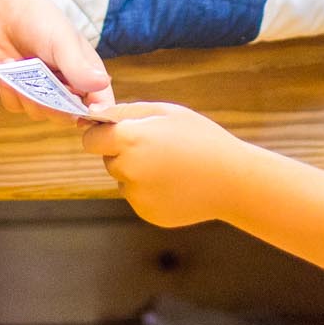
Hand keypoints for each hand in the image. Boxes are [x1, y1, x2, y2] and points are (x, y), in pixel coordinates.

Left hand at [0, 0, 111, 122]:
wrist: (3, 9)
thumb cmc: (41, 20)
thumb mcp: (64, 42)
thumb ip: (79, 67)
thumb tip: (102, 83)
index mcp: (86, 74)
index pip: (101, 102)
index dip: (98, 112)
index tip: (87, 112)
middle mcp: (65, 86)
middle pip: (67, 115)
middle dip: (52, 102)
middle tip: (41, 81)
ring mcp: (41, 91)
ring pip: (38, 112)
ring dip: (26, 92)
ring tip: (16, 64)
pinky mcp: (17, 92)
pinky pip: (15, 105)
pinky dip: (9, 90)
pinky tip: (5, 66)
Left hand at [80, 102, 246, 227]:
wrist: (232, 181)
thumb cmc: (201, 139)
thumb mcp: (166, 112)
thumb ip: (126, 112)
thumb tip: (92, 115)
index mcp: (130, 140)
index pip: (90, 140)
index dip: (101, 134)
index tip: (119, 132)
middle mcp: (128, 169)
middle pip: (108, 159)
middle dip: (123, 152)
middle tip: (158, 148)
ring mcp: (136, 195)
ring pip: (123, 179)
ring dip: (137, 172)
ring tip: (171, 166)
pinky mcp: (146, 212)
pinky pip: (137, 196)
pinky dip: (149, 190)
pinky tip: (175, 184)